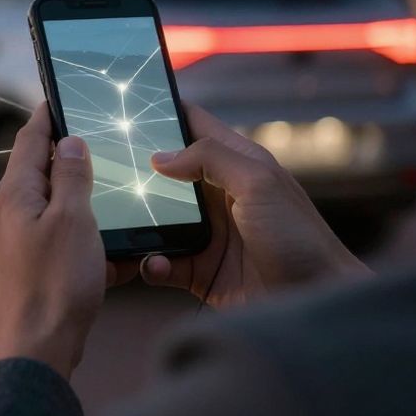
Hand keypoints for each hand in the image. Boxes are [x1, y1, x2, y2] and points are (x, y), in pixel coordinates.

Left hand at [0, 103, 105, 375]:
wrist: (35, 350)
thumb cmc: (54, 286)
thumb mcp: (74, 220)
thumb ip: (71, 176)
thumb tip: (67, 142)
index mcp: (12, 195)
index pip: (28, 140)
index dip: (46, 117)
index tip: (58, 98)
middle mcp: (4, 215)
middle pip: (38, 174)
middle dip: (69, 162)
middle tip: (97, 148)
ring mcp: (10, 244)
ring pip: (51, 210)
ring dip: (80, 205)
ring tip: (110, 202)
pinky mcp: (23, 269)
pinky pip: (55, 242)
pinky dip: (80, 241)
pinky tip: (108, 254)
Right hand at [112, 104, 370, 307]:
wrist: (315, 307)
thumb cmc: (299, 240)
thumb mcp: (259, 184)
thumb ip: (211, 158)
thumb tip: (159, 156)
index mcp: (237, 163)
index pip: (193, 125)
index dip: (162, 114)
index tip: (125, 107)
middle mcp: (219, 195)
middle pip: (164, 173)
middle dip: (134, 172)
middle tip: (100, 170)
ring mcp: (208, 233)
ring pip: (156, 218)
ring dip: (136, 223)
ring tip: (116, 225)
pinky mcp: (200, 270)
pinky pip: (161, 261)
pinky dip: (150, 263)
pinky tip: (154, 265)